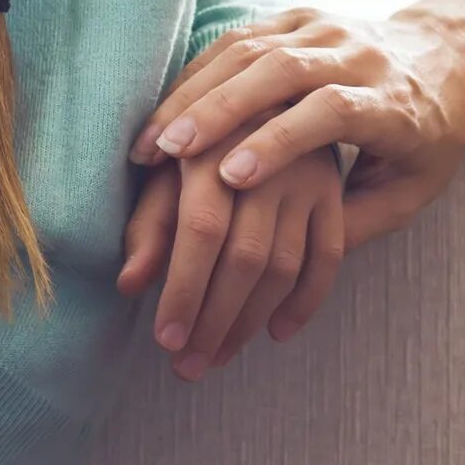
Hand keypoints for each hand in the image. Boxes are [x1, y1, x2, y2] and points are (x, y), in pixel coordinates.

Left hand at [115, 132, 343, 376]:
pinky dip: (306, 302)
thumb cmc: (196, 144)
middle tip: (188, 367)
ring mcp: (308, 178)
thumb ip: (148, 225)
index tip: (165, 339)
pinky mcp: (334, 193)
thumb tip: (129, 285)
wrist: (264, 97)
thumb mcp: (164, 171)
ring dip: (250, 321)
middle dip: (213, 320)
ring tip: (218, 358)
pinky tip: (276, 334)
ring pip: (285, 265)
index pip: (202, 232)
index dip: (183, 290)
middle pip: (246, 256)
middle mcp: (267, 162)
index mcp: (215, 148)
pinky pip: (327, 258)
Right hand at [127, 8, 464, 246]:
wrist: (447, 59)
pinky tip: (164, 111)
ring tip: (153, 142)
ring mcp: (325, 29)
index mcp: (391, 102)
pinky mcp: (298, 18)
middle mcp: (356, 56)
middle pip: (283, 71)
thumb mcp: (413, 192)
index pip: (333, 111)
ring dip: (196, 93)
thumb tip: (288, 267)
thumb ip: (356, 224)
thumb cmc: (429, 140)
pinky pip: (240, 37)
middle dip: (222, 110)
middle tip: (171, 152)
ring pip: (252, 49)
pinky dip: (198, 73)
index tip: (233, 176)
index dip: (282, 140)